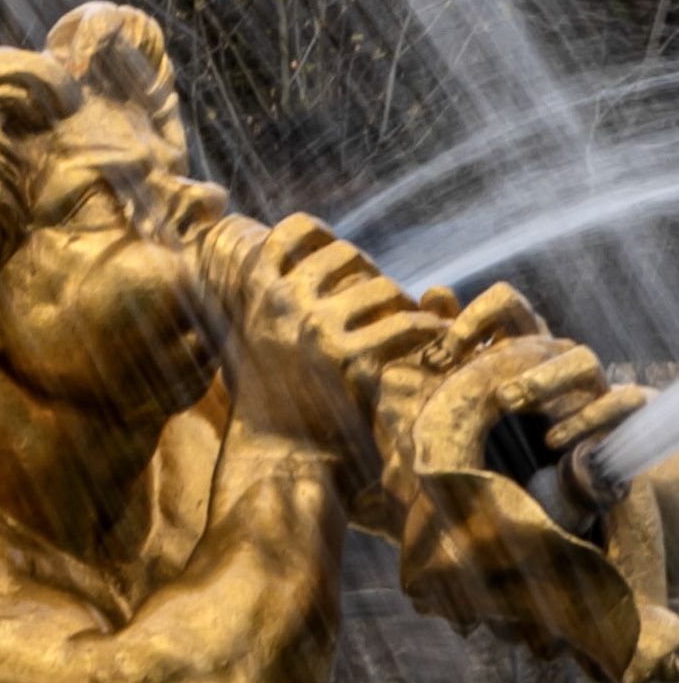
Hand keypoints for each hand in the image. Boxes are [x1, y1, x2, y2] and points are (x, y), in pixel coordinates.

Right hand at [204, 217, 411, 462]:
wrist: (277, 451)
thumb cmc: (269, 392)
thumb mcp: (252, 334)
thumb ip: (270, 297)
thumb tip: (280, 256)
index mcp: (257, 292)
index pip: (295, 231)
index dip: (321, 236)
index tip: (336, 259)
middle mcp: (284, 303)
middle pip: (347, 254)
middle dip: (368, 272)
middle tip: (380, 301)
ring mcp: (317, 330)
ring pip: (382, 287)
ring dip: (402, 303)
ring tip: (408, 323)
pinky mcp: (352, 361)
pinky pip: (405, 325)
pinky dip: (426, 329)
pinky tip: (428, 341)